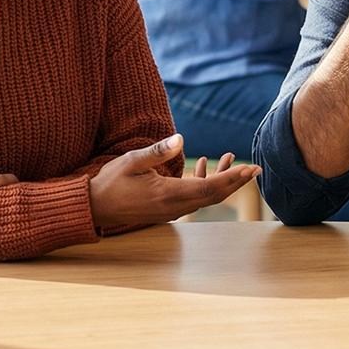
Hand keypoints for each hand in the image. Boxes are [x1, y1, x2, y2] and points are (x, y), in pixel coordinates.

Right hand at [87, 134, 259, 227]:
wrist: (93, 207)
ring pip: (204, 196)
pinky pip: (192, 197)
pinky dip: (203, 182)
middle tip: (256, 169)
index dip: (233, 179)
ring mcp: (170, 210)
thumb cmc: (110, 182)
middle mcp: (173, 206)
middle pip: (213, 195)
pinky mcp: (165, 208)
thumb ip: (157, 152)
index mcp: (168, 195)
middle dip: (236, 181)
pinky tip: (201, 165)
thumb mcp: (131, 161)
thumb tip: (181, 138)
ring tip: (233, 159)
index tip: (251, 169)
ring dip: (221, 180)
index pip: (210, 188)